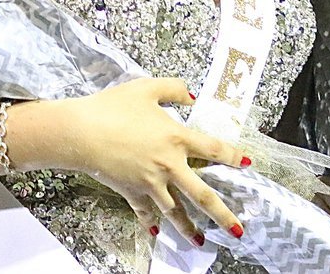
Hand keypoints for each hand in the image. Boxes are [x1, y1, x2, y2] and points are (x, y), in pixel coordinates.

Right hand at [55, 78, 249, 241]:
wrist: (82, 133)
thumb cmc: (113, 107)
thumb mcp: (148, 88)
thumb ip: (174, 89)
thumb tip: (191, 96)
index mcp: (176, 137)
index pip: (213, 149)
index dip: (233, 156)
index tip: (248, 163)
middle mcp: (168, 165)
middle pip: (202, 195)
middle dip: (222, 214)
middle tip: (237, 230)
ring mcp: (150, 183)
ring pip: (175, 211)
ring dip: (189, 228)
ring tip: (201, 242)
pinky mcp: (131, 192)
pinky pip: (144, 211)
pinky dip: (150, 222)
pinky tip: (155, 231)